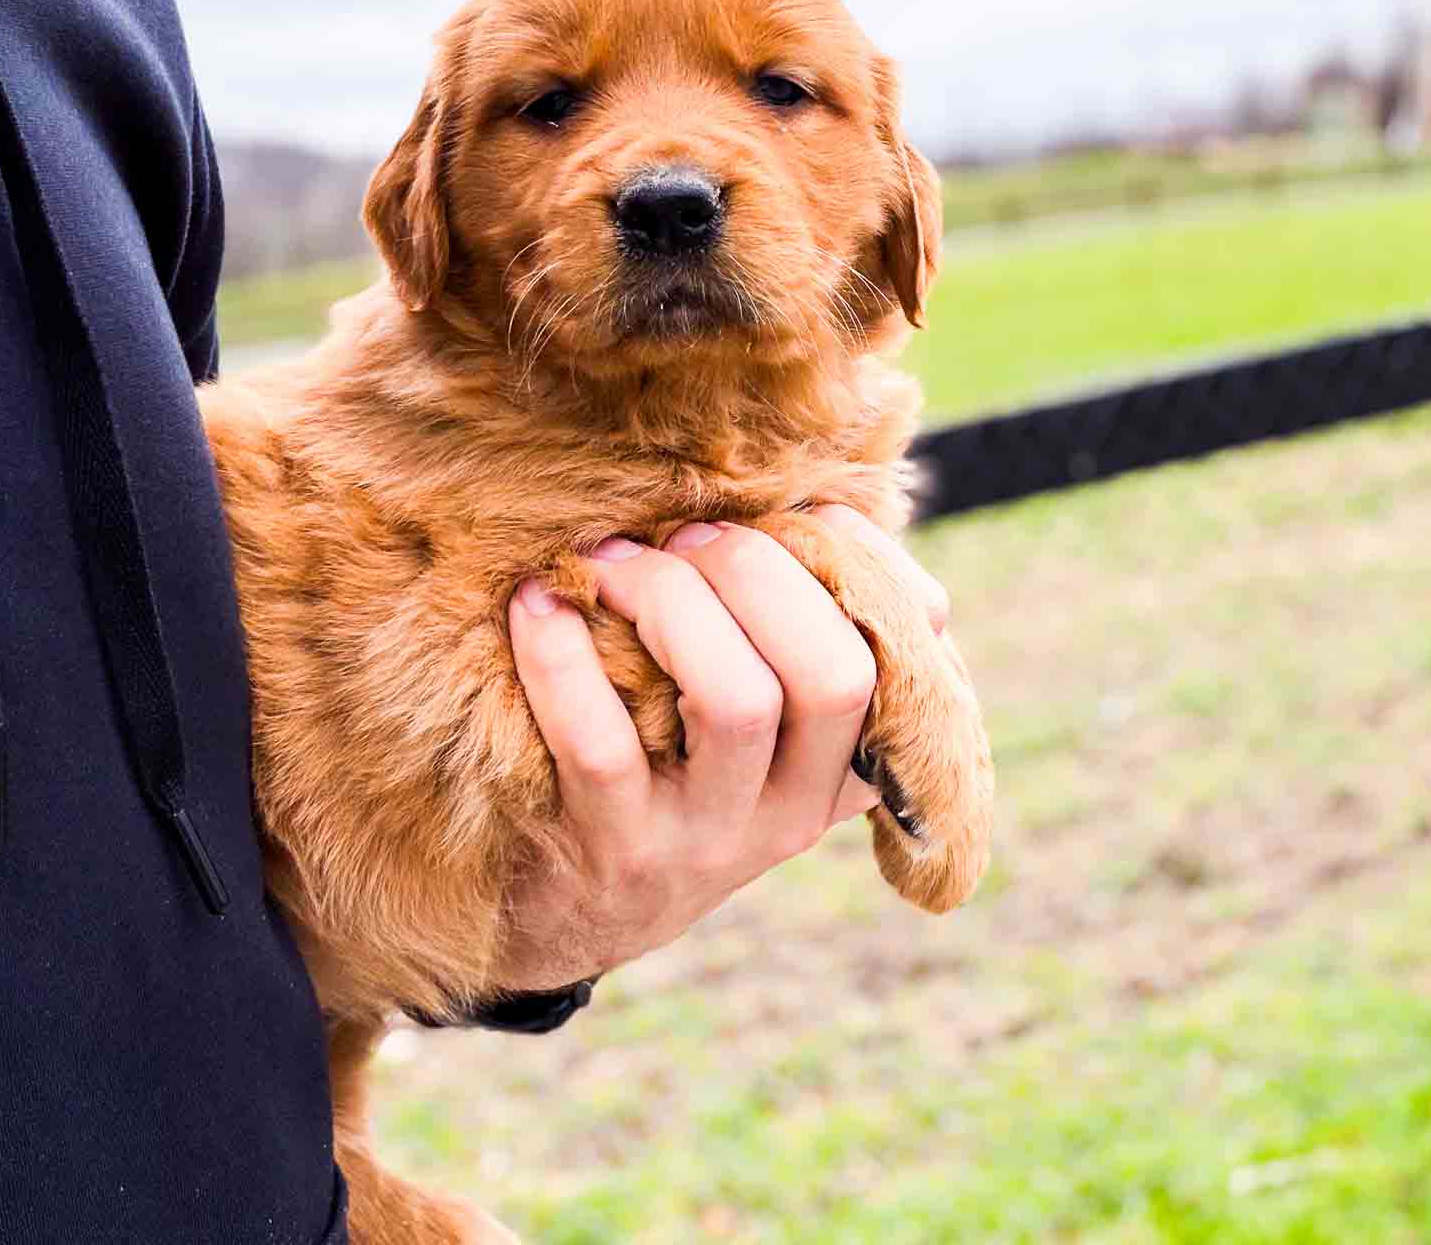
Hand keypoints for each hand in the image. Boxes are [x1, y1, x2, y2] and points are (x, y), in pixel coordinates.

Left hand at [491, 505, 950, 989]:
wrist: (571, 917)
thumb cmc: (672, 775)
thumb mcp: (762, 737)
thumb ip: (801, 637)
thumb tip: (827, 513)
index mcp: (842, 768)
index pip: (894, 659)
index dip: (854, 567)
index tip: (784, 517)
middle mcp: (791, 812)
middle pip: (831, 677)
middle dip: (760, 575)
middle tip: (687, 540)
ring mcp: (705, 838)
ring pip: (736, 702)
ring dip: (673, 603)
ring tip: (612, 563)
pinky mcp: (613, 848)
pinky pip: (599, 743)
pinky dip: (561, 658)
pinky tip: (536, 603)